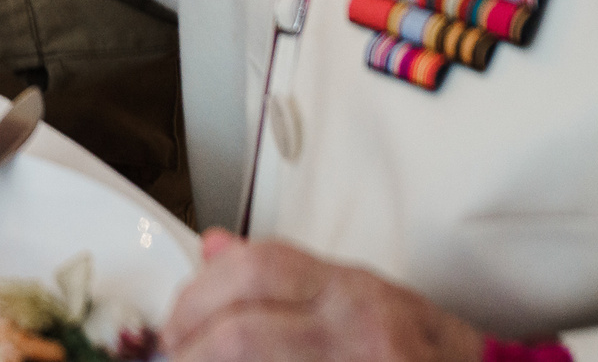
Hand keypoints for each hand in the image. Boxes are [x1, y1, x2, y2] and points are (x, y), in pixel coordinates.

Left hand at [161, 233, 486, 361]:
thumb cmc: (426, 352)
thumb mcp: (360, 296)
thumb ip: (287, 276)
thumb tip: (213, 247)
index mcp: (352, 293)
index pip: (258, 269)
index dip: (199, 293)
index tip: (173, 321)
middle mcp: (357, 332)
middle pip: (245, 331)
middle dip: (191, 346)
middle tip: (171, 357)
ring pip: (254, 358)